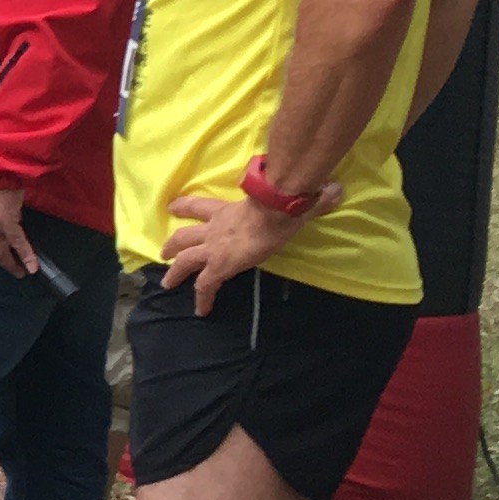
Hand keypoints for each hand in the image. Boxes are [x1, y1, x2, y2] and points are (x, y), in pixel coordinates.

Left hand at [158, 181, 330, 313]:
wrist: (275, 209)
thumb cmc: (282, 201)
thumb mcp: (290, 197)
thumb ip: (309, 197)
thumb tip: (335, 189)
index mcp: (227, 211)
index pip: (200, 206)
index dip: (184, 206)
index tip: (172, 207)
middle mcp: (215, 229)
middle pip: (184, 236)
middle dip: (172, 245)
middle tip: (163, 254)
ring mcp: (214, 247)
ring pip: (184, 260)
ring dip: (175, 272)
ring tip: (167, 284)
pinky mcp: (220, 265)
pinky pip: (205, 286)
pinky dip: (202, 299)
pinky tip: (201, 311)